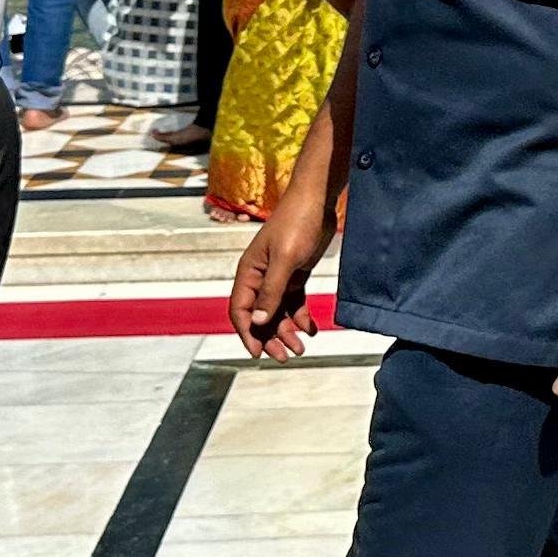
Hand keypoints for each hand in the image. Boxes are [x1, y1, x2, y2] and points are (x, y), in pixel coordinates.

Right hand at [229, 177, 334, 357]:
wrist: (317, 200)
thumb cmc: (297, 224)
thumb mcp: (285, 260)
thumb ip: (272, 291)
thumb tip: (258, 320)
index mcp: (249, 273)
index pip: (240, 311)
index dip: (248, 333)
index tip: (259, 353)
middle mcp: (260, 277)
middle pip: (260, 315)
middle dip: (271, 337)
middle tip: (287, 356)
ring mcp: (278, 275)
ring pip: (278, 311)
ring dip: (288, 330)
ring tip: (302, 347)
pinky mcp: (295, 272)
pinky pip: (294, 301)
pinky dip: (301, 316)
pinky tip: (312, 329)